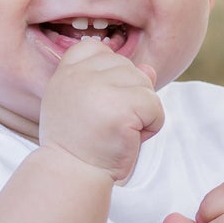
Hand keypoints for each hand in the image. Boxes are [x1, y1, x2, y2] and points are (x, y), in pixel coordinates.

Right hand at [38, 39, 163, 181]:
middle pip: (129, 68)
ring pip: (145, 85)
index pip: (97, 48)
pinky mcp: (121, 106)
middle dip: (130, 98)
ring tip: (117, 132)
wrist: (73, 174)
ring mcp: (100, 87)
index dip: (109, 75)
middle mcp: (80, 74)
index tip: (98, 103)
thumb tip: (148, 68)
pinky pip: (155, 107)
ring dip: (142, 113)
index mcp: (67, 71)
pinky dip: (151, 127)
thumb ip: (115, 81)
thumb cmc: (81, 143)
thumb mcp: (91, 105)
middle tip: (107, 124)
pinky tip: (128, 138)